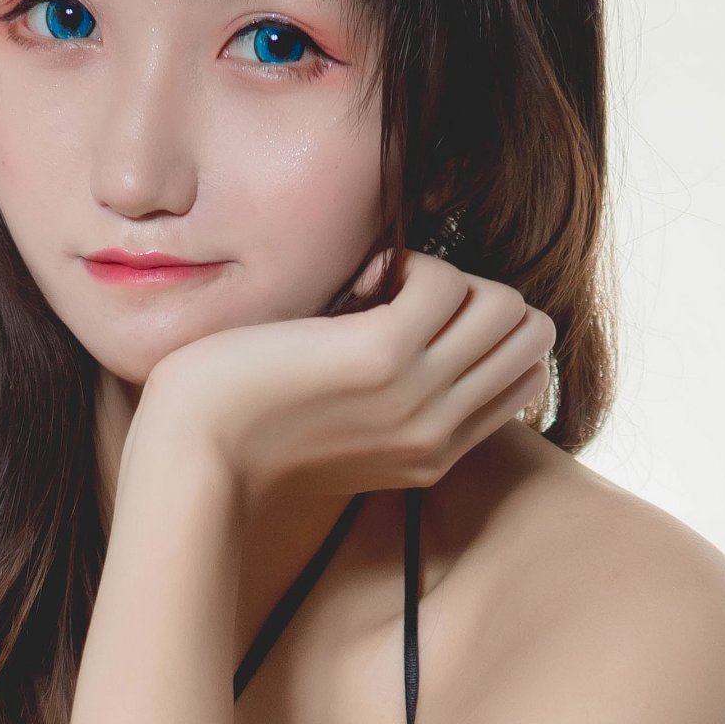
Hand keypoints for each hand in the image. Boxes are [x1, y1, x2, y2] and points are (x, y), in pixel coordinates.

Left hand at [129, 249, 555, 508]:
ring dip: (447, 276)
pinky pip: (446, 279)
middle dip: (477, 297)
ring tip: (381, 290)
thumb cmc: (245, 432)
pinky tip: (359, 280)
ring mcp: (418, 398)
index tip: (415, 324)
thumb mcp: (342, 430)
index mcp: (435, 454)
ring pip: (506, 306)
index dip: (482, 331)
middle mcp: (440, 432)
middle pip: (530, 336)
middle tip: (402, 299)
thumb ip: (394, 399)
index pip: (523, 377)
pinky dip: (408, 261)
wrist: (194, 462)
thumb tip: (422, 322)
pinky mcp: (383, 357)